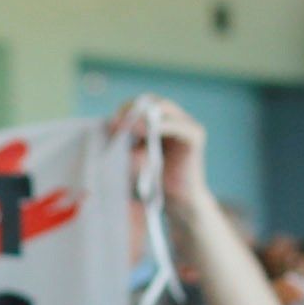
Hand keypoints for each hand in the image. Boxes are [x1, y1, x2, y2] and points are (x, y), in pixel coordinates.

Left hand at [110, 94, 210, 211]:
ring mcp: (188, 125)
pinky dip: (158, 126)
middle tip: (116, 122)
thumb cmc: (154, 182)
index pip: (142, 104)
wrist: (177, 203)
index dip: (126, 109)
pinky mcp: (195, 135)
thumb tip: (108, 125)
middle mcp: (176, 119)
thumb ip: (126, 140)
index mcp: (162, 122)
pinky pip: (175, 125)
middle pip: (152, 101)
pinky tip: (142, 132)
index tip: (111, 123)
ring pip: (163, 109)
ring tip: (126, 127)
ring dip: (143, 116)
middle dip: (132, 110)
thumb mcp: (134, 157)